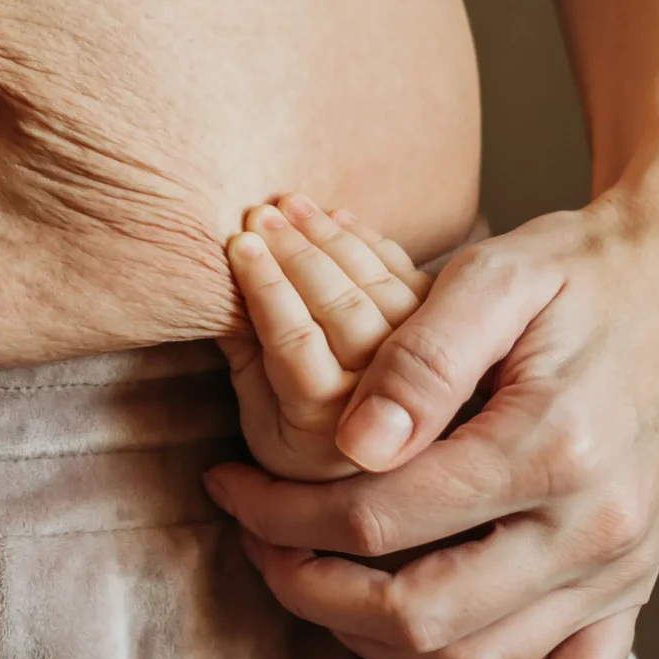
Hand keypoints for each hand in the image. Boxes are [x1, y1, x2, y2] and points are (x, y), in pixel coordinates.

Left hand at [206, 184, 658, 658]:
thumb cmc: (582, 267)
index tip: (231, 486)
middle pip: (421, 612)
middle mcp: (595, 527)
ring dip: (376, 645)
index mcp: (552, 446)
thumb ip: (421, 358)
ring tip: (315, 586)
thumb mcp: (496, 274)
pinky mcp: (634, 585)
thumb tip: (353, 446)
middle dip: (312, 590)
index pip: (381, 518)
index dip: (284, 514)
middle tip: (257, 541)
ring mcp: (621, 568)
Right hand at [218, 194, 435, 483]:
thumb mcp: (258, 416)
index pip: (293, 341)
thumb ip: (243, 356)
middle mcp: (380, 398)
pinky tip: (337, 217)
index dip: (267, 288)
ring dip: (330, 238)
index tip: (239, 244)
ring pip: (374, 286)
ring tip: (291, 204)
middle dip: (296, 253)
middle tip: (261, 213)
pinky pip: (404, 275)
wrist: (372, 453)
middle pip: (339, 309)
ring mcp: (418, 366)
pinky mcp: (441, 336)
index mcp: (325, 425)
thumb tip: (217, 288)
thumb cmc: (295, 433)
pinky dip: (369, 242)